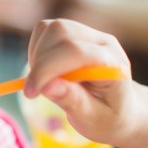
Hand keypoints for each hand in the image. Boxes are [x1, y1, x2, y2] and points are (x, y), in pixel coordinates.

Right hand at [24, 19, 136, 147]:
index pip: (76, 51)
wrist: (116, 108)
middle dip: (40, 62)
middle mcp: (101, 42)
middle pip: (60, 32)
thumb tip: (46, 86)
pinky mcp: (72, 31)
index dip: (47, 69)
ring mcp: (86, 33)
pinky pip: (44, 30)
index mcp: (113, 63)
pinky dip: (36, 50)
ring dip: (36, 55)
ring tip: (43, 80)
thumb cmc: (106, 116)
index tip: (30, 93)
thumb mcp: (93, 118)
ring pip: (49, 28)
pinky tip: (44, 70)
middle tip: (35, 90)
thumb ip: (72, 101)